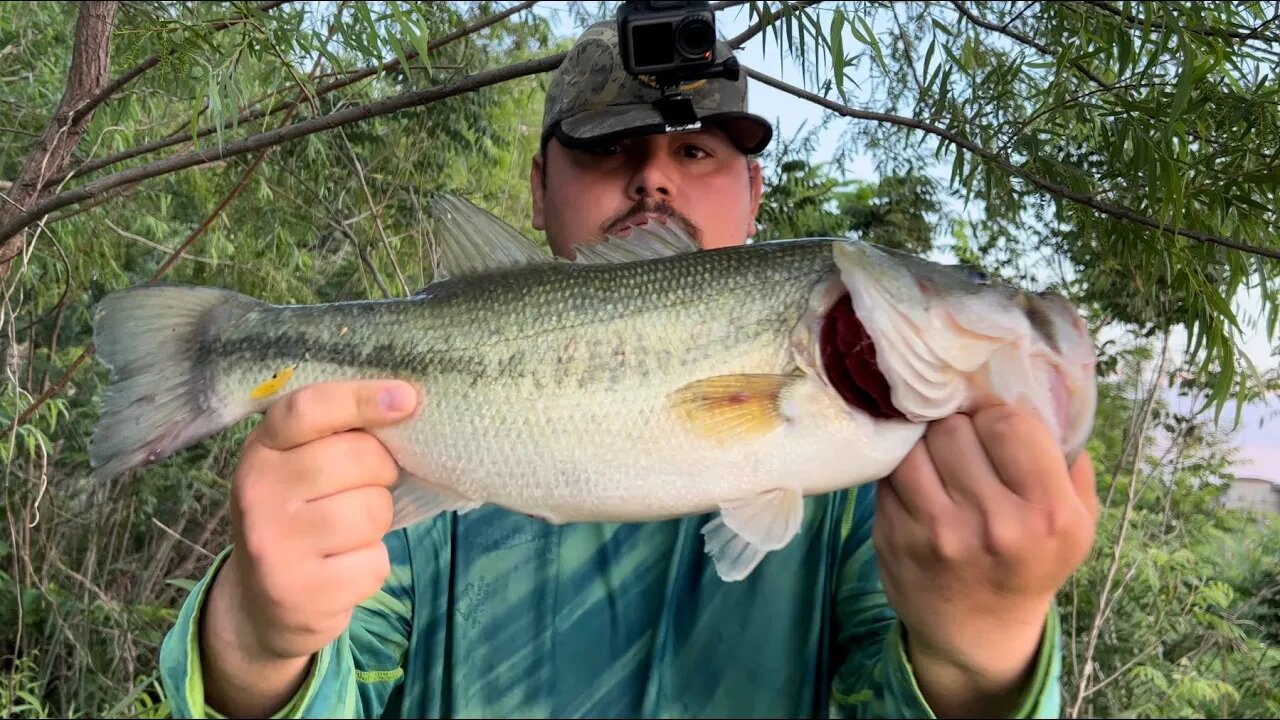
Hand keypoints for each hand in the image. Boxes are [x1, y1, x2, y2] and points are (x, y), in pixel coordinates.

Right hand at [200, 379, 417, 717]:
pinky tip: (343, 568)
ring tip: (350, 532)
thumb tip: (406, 405)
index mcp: (261, 451)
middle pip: (359, 458)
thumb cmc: (299, 519)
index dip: (361, 398)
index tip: (406, 398)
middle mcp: (258, 494)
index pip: (310, 409)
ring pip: (373, 511)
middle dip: (382, 472)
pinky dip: (372, 565)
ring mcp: (276, 546)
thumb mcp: (298, 469)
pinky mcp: (302, 593)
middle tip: (367, 487)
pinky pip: (374, 562)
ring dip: (378, 521)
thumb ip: (336, 436)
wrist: (261, 606)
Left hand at [873, 403, 1098, 717]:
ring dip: (924, 440)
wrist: (978, 630)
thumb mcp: (1079, 523)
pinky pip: (888, 472)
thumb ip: (1070, 461)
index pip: (1009, 423)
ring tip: (937, 452)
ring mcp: (937, 531)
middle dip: (957, 424)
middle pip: (955, 428)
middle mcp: (993, 523)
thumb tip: (1042, 396)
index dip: (995, 412)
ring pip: (915, 444)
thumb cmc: (1032, 563)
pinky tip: (917, 478)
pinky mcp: (893, 535)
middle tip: (962, 438)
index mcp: (1048, 513)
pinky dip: (901, 466)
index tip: (990, 421)